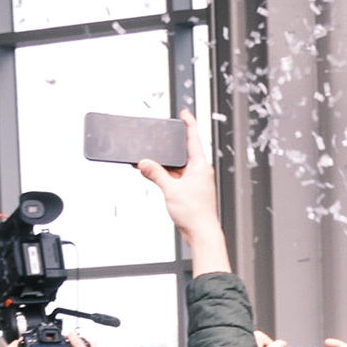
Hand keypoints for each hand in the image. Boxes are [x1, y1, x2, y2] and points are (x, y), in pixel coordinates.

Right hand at [135, 118, 225, 269]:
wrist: (202, 234)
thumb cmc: (195, 214)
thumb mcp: (171, 190)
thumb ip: (156, 174)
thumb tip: (144, 163)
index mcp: (200, 166)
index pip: (194, 138)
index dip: (189, 123)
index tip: (184, 113)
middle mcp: (200, 172)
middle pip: (184, 152)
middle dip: (171, 147)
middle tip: (161, 140)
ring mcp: (196, 182)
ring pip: (179, 167)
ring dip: (167, 166)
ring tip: (154, 165)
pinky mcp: (191, 191)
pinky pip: (178, 178)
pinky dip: (168, 177)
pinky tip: (159, 179)